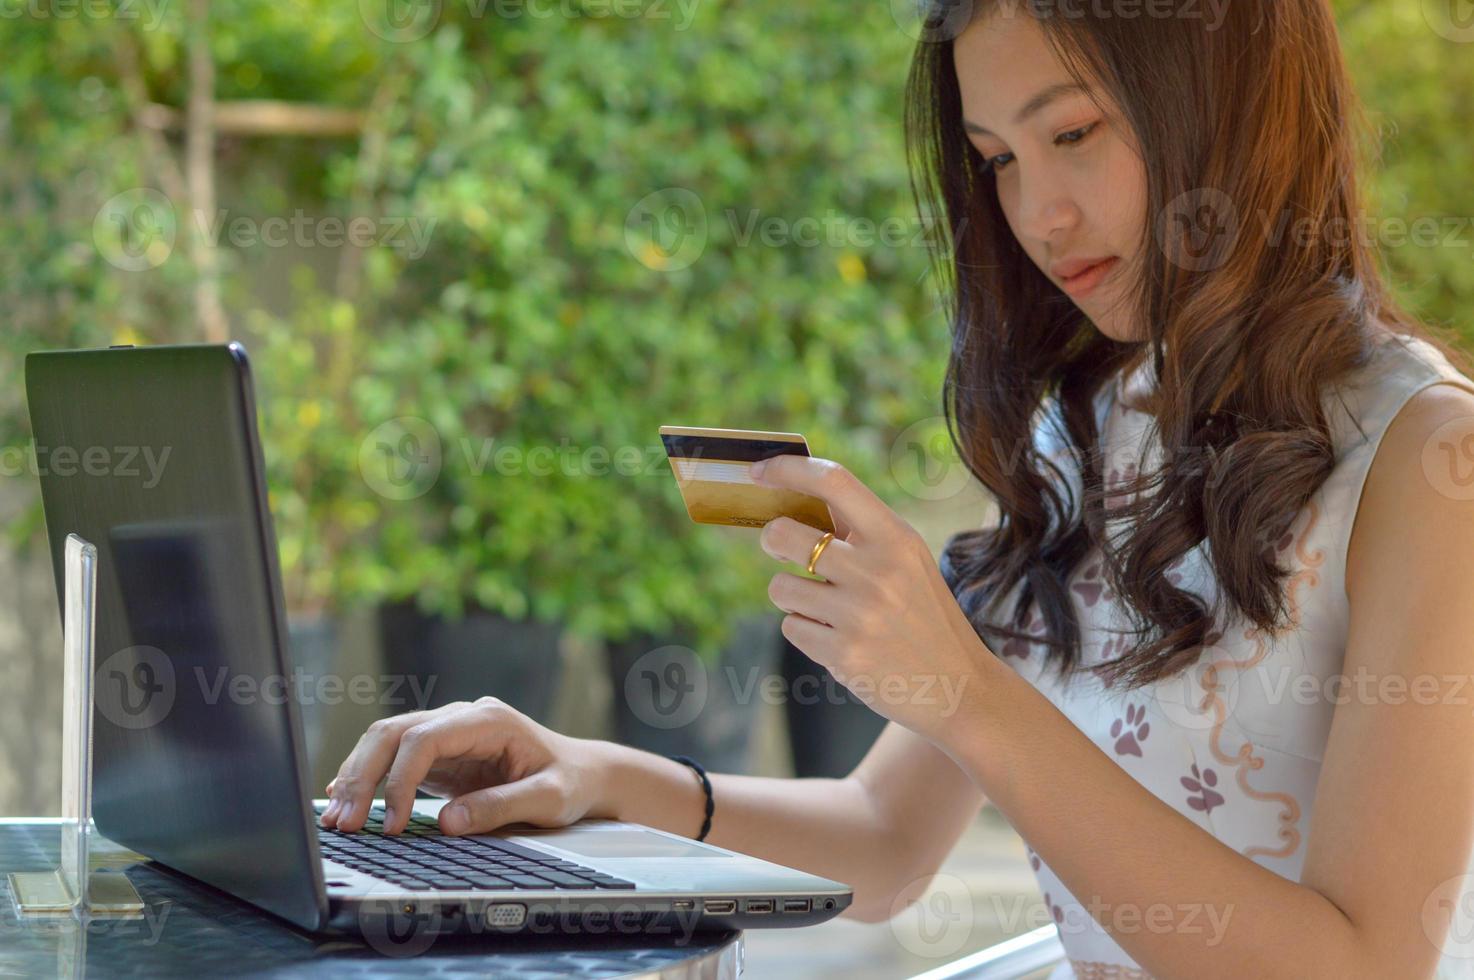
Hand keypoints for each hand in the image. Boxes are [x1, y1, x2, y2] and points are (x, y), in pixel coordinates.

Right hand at [319, 696, 609, 835]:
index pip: (425, 739)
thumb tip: (447, 822)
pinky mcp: (440, 754)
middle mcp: (462, 718)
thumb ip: (501, 807)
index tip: (392, 823)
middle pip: (394, 733)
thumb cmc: (571, 783)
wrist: (583, 773)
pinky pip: (394, 759)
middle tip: (344, 822)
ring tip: (338, 819)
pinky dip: (369, 779)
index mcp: (488, 720)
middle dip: (364, 775)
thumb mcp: (549, 800)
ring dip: (358, 776)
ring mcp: (448, 733)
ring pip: (386, 741)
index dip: (400, 780)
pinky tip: (345, 800)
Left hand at [752, 454, 987, 740]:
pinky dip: (806, 630)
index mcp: (896, 538)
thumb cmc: (924, 615)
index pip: (834, 481)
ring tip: (828, 608)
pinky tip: (839, 638)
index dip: (788, 469)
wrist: (960, 687)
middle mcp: (877, 571)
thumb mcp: (907, 561)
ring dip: (793, 596)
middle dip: (772, 541)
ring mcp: (859, 614)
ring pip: (780, 586)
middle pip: (782, 534)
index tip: (759, 470)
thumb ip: (861, 529)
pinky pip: (791, 626)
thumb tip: (801, 490)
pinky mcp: (843, 654)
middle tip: (782, 550)